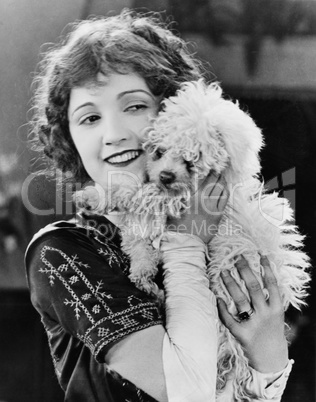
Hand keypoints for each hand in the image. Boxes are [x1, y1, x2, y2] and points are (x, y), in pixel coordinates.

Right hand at [167, 174, 227, 242]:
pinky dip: (225, 192)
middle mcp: (203, 201)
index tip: (208, 166)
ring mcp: (212, 208)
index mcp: (192, 198)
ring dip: (222, 181)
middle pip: (213, 182)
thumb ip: (179, 196)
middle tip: (217, 168)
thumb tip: (180, 185)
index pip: (202, 180)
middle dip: (216, 174)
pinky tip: (225, 189)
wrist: (185, 242)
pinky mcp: (218, 215)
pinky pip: (225, 200)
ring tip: (222, 176)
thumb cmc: (177, 226)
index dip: (207, 172)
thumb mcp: (175, 208)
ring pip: (221, 189)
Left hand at [217, 255, 288, 372]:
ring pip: (239, 299)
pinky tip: (216, 297)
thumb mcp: (276, 314)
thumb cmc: (272, 331)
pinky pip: (229, 318)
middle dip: (245, 270)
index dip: (267, 268)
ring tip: (223, 271)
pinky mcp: (241, 334)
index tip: (261, 254)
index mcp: (276, 309)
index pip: (272, 284)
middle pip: (253, 287)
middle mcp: (265, 315)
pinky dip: (222, 307)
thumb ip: (270, 298)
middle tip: (237, 257)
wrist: (271, 360)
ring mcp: (253, 324)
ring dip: (230, 283)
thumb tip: (260, 274)